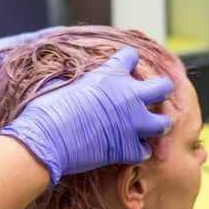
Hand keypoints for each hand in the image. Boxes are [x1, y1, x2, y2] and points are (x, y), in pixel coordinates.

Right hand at [0, 47, 172, 185]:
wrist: (45, 140)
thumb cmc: (46, 110)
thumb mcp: (62, 83)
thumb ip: (80, 80)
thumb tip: (75, 79)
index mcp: (110, 75)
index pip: (131, 57)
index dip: (128, 62)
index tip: (124, 68)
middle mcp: (127, 96)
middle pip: (163, 87)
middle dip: (159, 92)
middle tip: (150, 99)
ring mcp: (131, 124)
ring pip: (163, 124)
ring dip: (155, 126)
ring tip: (144, 129)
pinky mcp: (127, 149)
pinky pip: (145, 151)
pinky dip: (137, 152)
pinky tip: (127, 150)